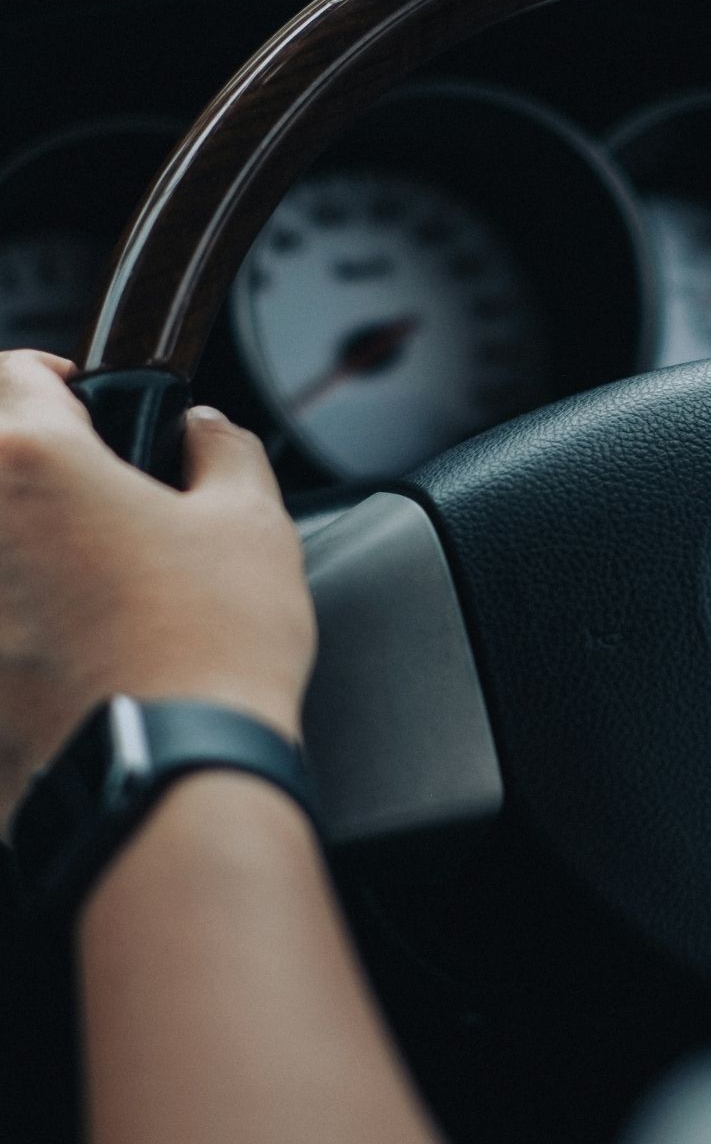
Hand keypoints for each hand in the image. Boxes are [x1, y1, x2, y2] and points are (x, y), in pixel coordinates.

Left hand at [0, 352, 313, 818]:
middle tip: (88, 494)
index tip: (86, 401)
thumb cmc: (208, 650)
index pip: (15, 371)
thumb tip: (205, 436)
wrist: (162, 772)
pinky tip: (70, 647)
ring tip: (84, 582)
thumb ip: (224, 453)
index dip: (59, 377)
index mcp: (31, 460)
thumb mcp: (253, 525)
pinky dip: (20, 618)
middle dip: (34, 468)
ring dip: (23, 547)